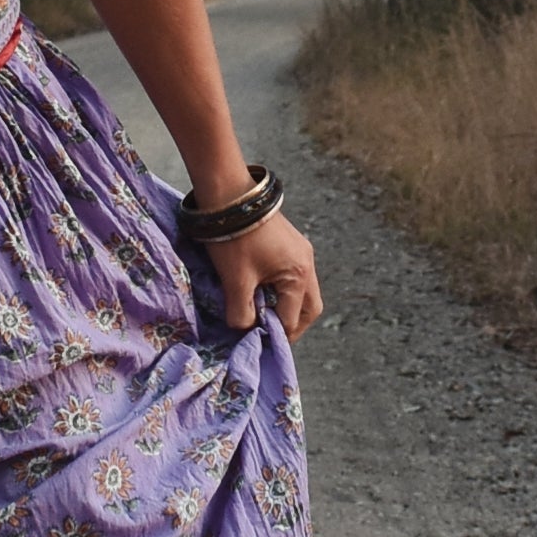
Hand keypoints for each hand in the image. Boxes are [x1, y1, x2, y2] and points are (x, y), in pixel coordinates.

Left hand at [200, 208, 322, 341]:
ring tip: (263, 313)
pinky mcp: (290, 243)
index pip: (292, 319)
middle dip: (291, 324)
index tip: (257, 343)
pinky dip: (281, 289)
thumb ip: (241, 312)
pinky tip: (262, 290)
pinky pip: (293, 275)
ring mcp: (301, 250)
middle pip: (309, 307)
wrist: (228, 194)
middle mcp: (307, 263)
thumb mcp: (235, 281)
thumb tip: (244, 328)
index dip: (274, 335)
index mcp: (299, 275)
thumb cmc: (234, 240)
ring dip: (286, 305)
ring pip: (302, 290)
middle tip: (270, 335)